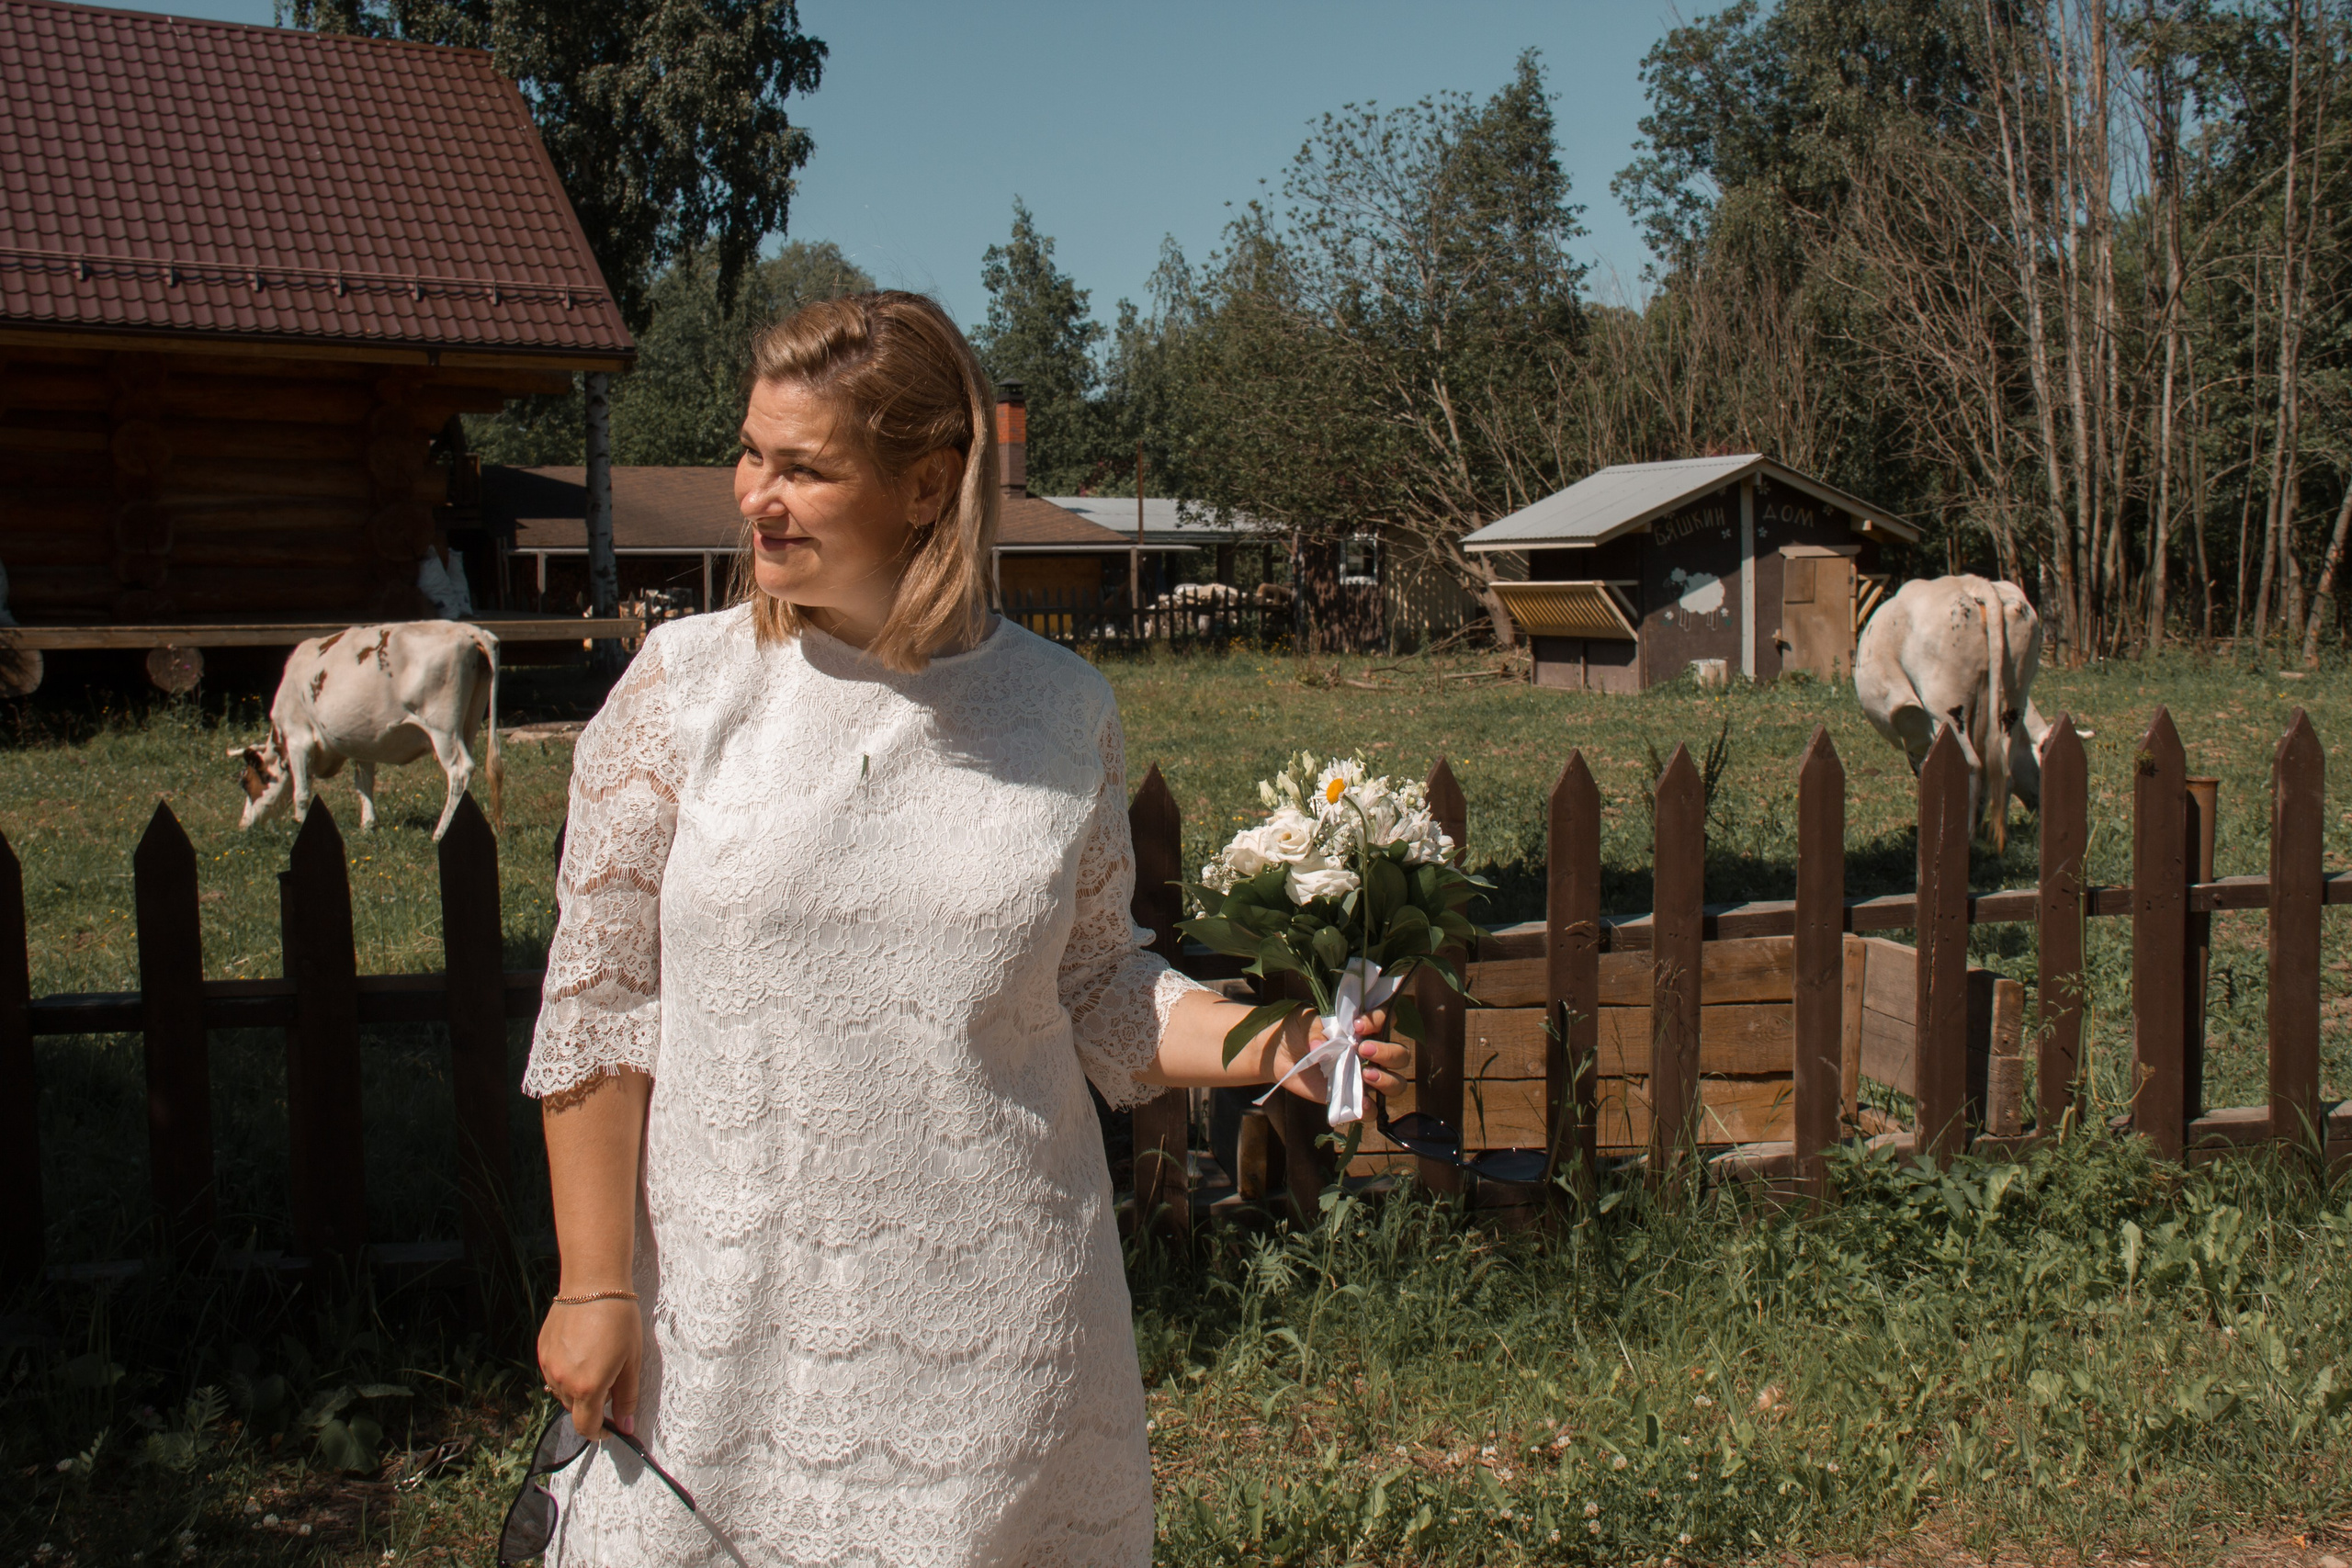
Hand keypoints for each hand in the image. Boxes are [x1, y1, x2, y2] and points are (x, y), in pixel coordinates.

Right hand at [538, 1296, 640, 1440]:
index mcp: (587, 1388)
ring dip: (577, 1388)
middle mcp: (563, 1381)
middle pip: (574, 1409)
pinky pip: (554, 1372)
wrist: (593, 1284)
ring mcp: (549, 1366)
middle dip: (592, 1404)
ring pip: (562, 1392)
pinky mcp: (542, 1351)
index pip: (587, 1427)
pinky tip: (581, 1349)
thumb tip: (625, 1426)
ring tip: (596, 1360)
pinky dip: (567, 1371)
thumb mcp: (632, 1361)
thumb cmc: (619, 1320)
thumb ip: (627, 1397)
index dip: (600, 1432)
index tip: (610, 1426)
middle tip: (610, 1379)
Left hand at [1274, 1006, 1410, 1103]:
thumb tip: (1320, 1047)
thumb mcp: (1304, 1022)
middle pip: (1400, 1055)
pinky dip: (1370, 1109)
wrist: (1277, 1055)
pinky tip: (1361, 1103)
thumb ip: (1315, 1029)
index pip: (1388, 1020)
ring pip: (1396, 1083)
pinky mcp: (1350, 1098)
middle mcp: (1370, 1053)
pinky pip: (1372, 1111)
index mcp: (1363, 1029)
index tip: (1358, 1025)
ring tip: (1365, 1074)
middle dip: (1388, 1052)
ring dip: (1387, 1079)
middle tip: (1362, 1049)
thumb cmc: (1296, 1032)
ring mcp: (1362, 1077)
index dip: (1380, 1020)